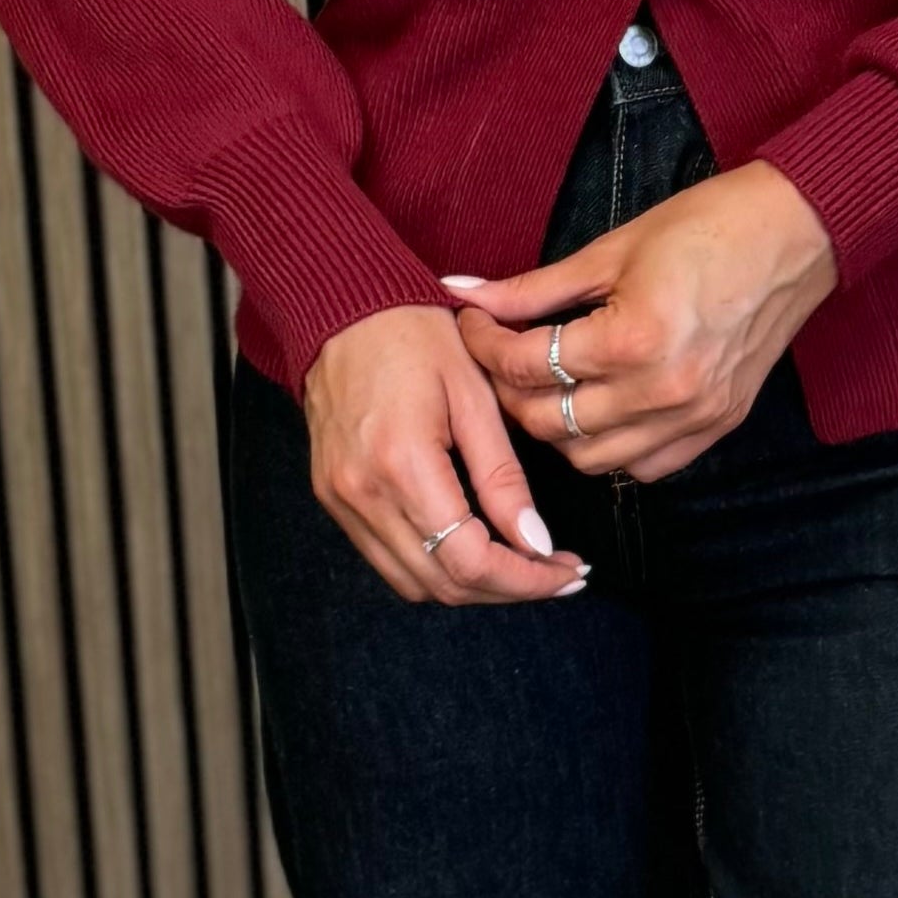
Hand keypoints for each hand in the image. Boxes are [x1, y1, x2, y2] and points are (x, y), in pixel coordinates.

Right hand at [299, 307, 594, 606]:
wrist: (340, 307)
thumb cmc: (412, 334)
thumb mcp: (474, 395)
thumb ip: (503, 477)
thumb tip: (536, 543)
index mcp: (402, 463)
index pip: (470, 560)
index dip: (525, 581)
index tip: (566, 573)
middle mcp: (362, 493)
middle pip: (443, 585)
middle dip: (507, 590)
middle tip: (557, 574)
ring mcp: (340, 500)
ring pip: (413, 583)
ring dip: (471, 587)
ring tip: (521, 566)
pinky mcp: (332, 498)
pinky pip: (387, 559)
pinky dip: (434, 567)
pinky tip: (473, 548)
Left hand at [442, 164, 838, 481]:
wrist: (796, 235)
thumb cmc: (709, 226)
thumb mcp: (610, 249)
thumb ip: (532, 287)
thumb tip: (464, 292)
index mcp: (633, 339)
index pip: (529, 365)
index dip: (485, 344)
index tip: (474, 322)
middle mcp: (664, 392)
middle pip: (548, 424)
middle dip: (509, 392)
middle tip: (501, 356)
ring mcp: (694, 417)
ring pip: (590, 459)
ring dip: (555, 429)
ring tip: (546, 385)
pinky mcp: (717, 427)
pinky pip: (643, 467)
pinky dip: (609, 448)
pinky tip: (599, 409)